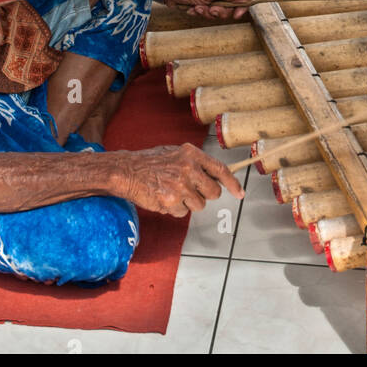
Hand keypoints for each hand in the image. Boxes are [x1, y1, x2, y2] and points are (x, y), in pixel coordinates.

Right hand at [109, 144, 243, 215]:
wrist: (127, 171)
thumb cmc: (151, 162)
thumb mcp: (175, 153)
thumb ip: (195, 163)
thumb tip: (215, 176)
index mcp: (191, 154)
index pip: (220, 169)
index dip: (233, 183)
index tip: (240, 193)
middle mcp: (189, 168)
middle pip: (213, 192)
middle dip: (205, 195)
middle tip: (191, 191)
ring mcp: (180, 185)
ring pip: (199, 205)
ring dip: (188, 203)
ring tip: (172, 192)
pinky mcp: (171, 201)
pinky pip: (183, 213)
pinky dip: (175, 209)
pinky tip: (163, 198)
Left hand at [165, 0, 251, 19]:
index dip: (241, 5)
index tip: (236, 15)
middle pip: (232, 5)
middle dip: (220, 10)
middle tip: (211, 9)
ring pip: (220, 11)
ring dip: (208, 12)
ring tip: (197, 7)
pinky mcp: (205, 2)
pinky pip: (209, 13)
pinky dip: (201, 12)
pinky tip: (192, 7)